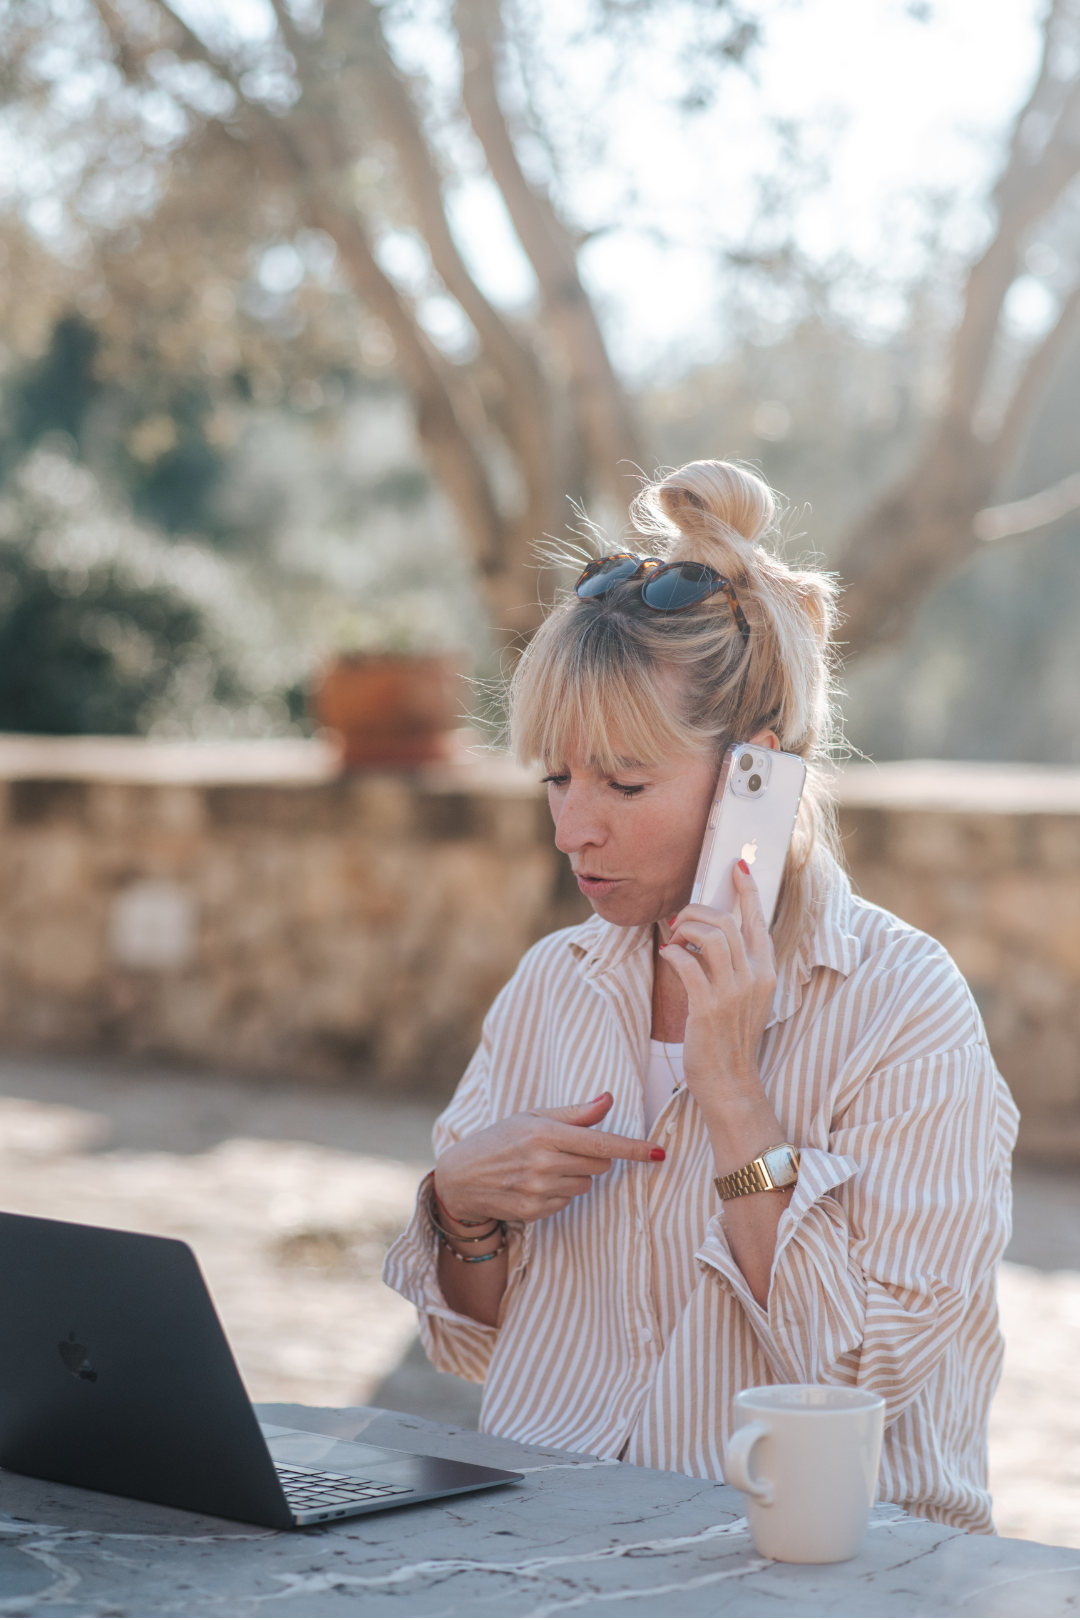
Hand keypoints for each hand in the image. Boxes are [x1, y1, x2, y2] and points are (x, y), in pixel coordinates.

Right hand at [434, 1094, 662, 1224]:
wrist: (461, 1176)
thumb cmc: (500, 1138)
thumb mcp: (533, 1116)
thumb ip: (575, 1113)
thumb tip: (609, 1100)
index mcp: (545, 1133)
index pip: (602, 1143)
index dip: (634, 1149)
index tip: (659, 1152)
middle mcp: (544, 1163)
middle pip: (600, 1164)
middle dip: (594, 1156)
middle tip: (566, 1149)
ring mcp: (539, 1190)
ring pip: (586, 1184)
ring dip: (576, 1175)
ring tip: (545, 1166)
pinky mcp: (535, 1212)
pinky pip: (568, 1201)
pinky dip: (561, 1192)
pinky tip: (537, 1183)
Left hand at [661, 859, 776, 1119]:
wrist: (730, 1082)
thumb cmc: (730, 1038)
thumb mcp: (744, 997)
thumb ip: (736, 966)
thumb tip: (710, 932)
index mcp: (766, 972)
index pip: (758, 920)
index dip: (748, 890)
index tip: (737, 866)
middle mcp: (754, 977)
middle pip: (727, 921)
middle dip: (698, 910)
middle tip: (680, 920)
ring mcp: (733, 992)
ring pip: (710, 935)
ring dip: (685, 928)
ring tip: (674, 938)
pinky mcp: (707, 1007)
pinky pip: (687, 963)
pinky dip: (673, 953)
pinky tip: (668, 956)